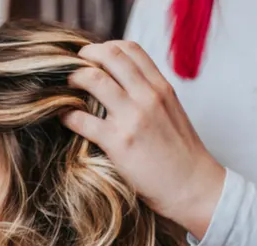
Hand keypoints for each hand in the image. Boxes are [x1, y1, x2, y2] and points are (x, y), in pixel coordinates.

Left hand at [62, 41, 225, 238]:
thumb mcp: (172, 113)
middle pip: (109, 56)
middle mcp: (148, 96)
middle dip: (84, 57)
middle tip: (70, 68)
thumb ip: (150, 95)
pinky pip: (82, 120)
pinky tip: (64, 118)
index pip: (130, 49)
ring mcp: (133, 118)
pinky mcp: (119, 143)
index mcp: (161, 87)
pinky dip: (67, 115)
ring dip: (72, 79)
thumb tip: (123, 86)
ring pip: (93, 79)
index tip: (91, 57)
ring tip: (63, 89)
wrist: (193, 187)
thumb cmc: (181, 154)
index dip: (104, 48)